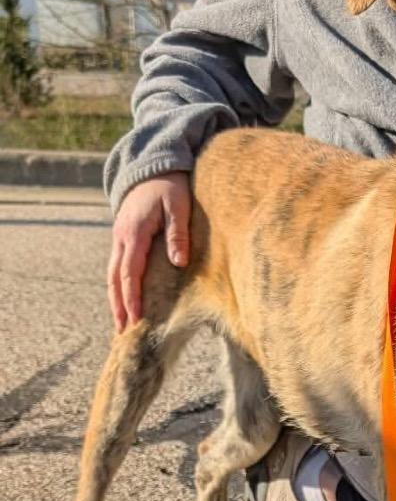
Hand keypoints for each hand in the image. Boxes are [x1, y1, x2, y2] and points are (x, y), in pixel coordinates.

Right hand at [108, 172, 191, 330]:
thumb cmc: (170, 187)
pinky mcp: (123, 238)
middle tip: (122, 331)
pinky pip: (117, 267)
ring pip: (112, 274)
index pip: (130, 272)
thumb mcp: (178, 205)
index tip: (136, 318)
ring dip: (115, 299)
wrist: (152, 168)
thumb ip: (178, 233)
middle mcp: (121, 238)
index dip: (132, 297)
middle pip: (114, 278)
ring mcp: (119, 238)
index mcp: (134, 233)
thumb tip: (178, 262)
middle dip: (118, 305)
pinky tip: (124, 300)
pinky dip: (118, 286)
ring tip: (120, 323)